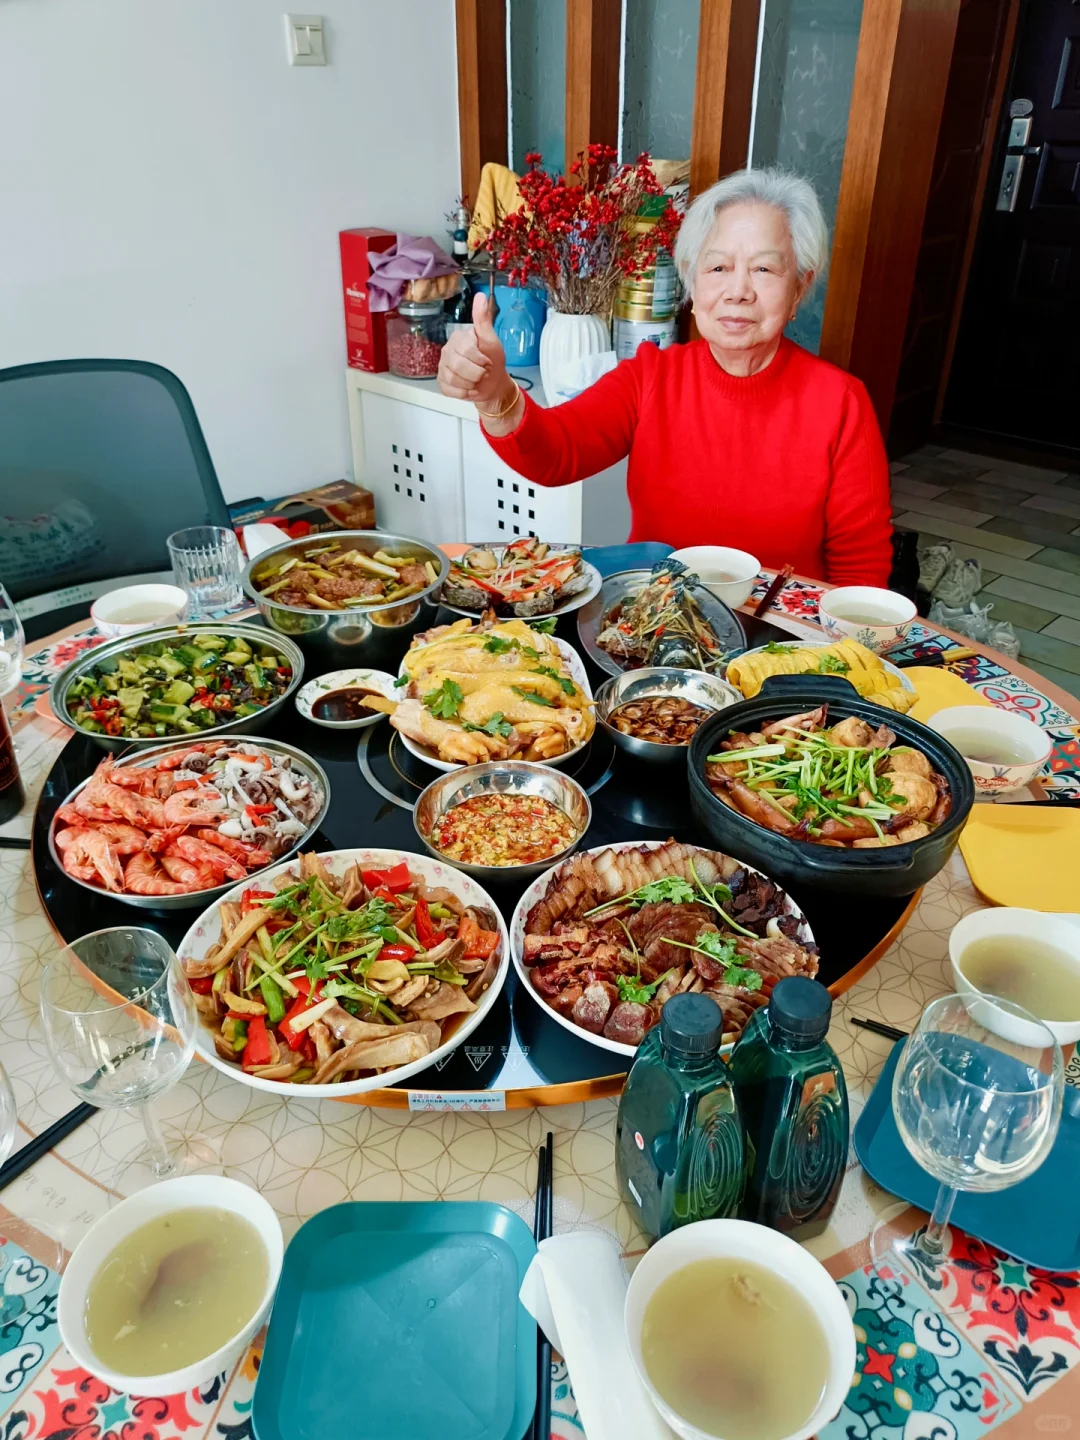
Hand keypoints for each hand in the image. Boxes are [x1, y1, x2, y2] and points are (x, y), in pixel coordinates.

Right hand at [437, 293, 512, 410]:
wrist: (493, 383)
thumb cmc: (492, 360)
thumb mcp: (491, 339)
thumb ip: (483, 319)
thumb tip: (480, 296)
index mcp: (458, 338)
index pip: (465, 350)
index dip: (480, 360)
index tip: (487, 361)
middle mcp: (447, 351)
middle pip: (457, 366)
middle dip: (476, 373)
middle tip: (483, 372)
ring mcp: (443, 367)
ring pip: (453, 379)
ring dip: (471, 384)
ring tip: (477, 380)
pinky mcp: (442, 383)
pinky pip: (449, 391)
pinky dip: (464, 393)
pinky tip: (469, 388)